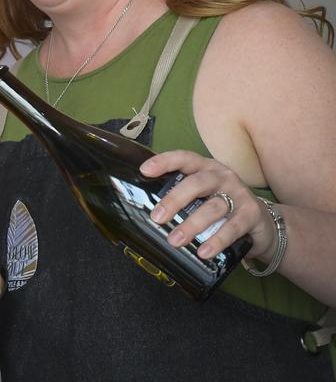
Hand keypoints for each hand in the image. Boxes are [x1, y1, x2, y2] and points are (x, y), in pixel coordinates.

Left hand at [141, 150, 277, 261]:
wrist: (265, 224)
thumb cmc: (224, 206)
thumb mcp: (204, 196)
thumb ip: (184, 196)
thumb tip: (150, 209)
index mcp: (206, 168)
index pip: (184, 158)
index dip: (164, 162)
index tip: (144, 171)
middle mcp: (223, 177)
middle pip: (196, 183)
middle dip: (174, 200)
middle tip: (156, 218)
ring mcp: (239, 194)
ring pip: (212, 208)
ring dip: (191, 226)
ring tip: (175, 240)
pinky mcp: (252, 214)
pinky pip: (232, 228)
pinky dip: (216, 241)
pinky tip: (204, 252)